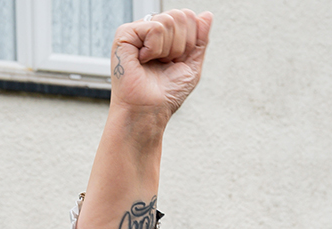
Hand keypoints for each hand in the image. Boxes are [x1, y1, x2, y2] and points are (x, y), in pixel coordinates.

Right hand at [109, 9, 213, 123]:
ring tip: (155, 62)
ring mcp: (137, 31)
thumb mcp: (192, 65)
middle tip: (167, 62)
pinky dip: (155, 49)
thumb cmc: (166, 94)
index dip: (190, 40)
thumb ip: (200, 39)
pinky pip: (154, 28)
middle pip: (180, 15)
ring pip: (168, 21)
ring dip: (168, 49)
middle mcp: (151, 30)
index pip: (187, 16)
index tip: (178, 60)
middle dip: (181, 44)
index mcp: (165, 36)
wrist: (149, 110)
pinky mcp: (125, 34)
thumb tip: (207, 15)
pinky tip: (144, 60)